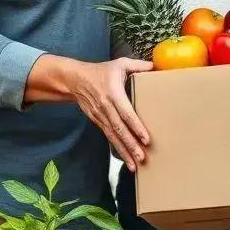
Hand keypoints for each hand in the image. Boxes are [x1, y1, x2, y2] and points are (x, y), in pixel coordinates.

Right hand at [70, 57, 153, 171]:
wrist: (75, 80)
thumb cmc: (100, 71)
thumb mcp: (119, 64)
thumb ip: (138, 65)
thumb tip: (154, 66)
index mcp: (113, 93)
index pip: (126, 113)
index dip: (136, 127)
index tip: (146, 139)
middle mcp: (106, 108)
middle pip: (120, 129)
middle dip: (131, 145)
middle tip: (142, 157)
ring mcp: (101, 116)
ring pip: (114, 136)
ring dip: (124, 151)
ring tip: (135, 165)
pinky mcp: (98, 122)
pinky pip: (109, 137)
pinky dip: (117, 148)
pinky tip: (125, 158)